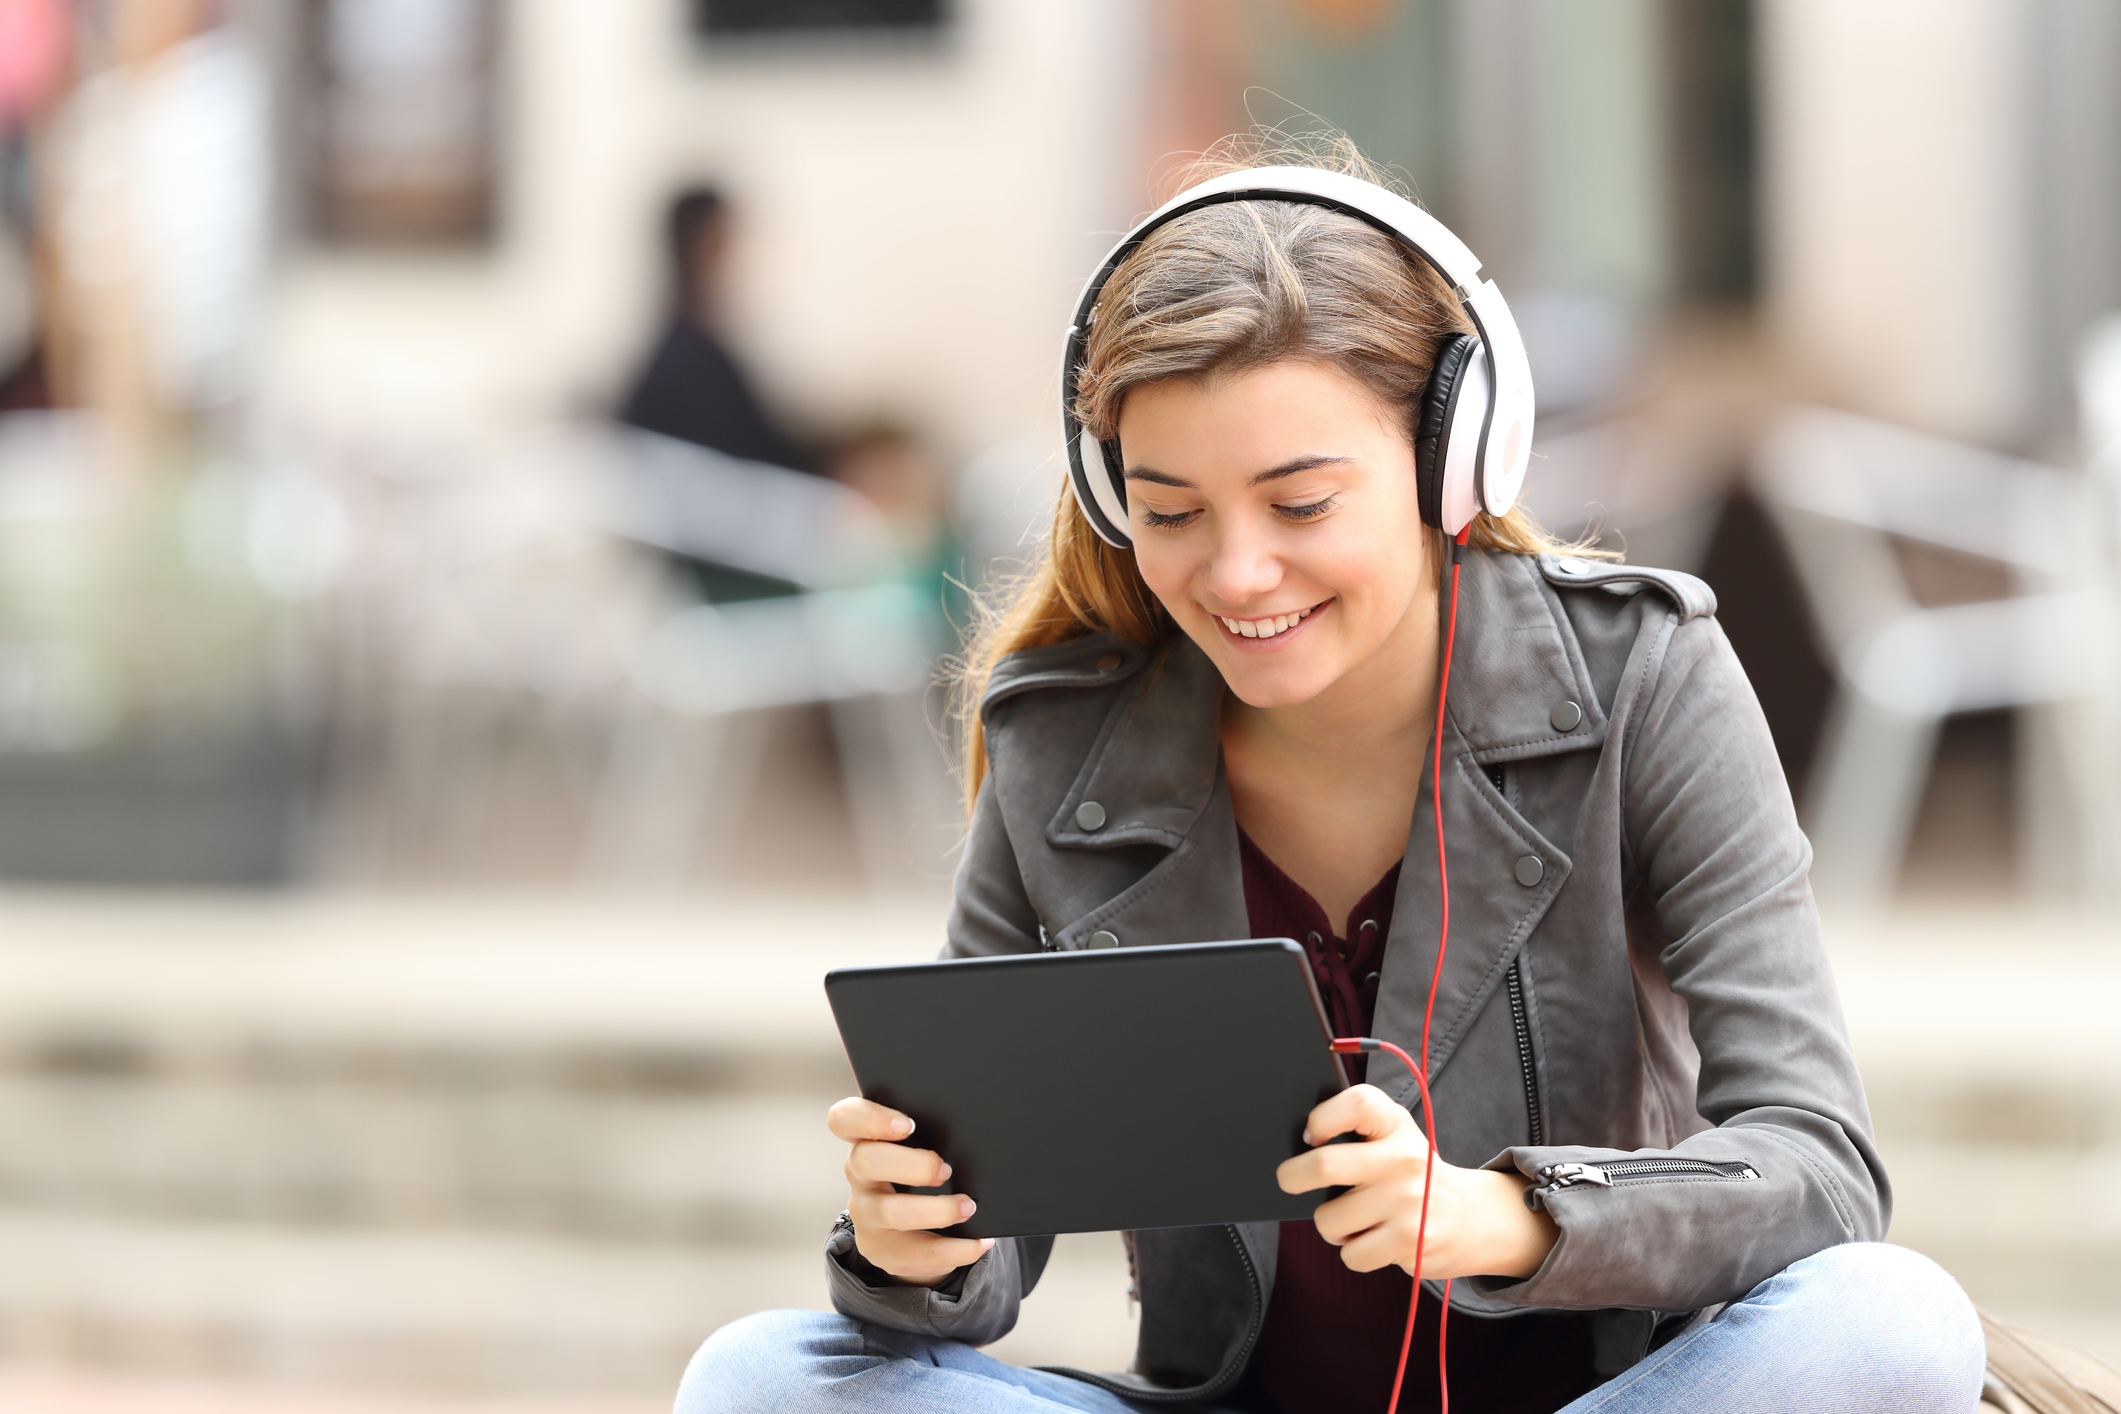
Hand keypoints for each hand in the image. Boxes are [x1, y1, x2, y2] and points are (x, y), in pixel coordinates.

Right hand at [828, 1097, 993, 1285]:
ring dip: (936, 1211)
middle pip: (865, 1161)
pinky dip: (953, 1250)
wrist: (908, 1226)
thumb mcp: (918, 1147)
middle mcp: (857, 1174)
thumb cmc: (920, 1170)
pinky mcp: (879, 1249)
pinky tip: (977, 1243)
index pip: (844, 1119)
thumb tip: (975, 1130)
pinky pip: (914, 1254)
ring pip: (890, 1212)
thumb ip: (931, 1133)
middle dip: (912, 1165)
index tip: (908, 1125)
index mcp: (864, 1139)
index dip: (870, 1119)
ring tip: (968, 1207)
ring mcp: (864, 1214)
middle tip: (946, 1170)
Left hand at [1275, 1084, 1557, 1279]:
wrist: (1475, 1218)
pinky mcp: (1410, 1241)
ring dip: (1330, 1226)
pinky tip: (1374, 1240)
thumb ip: (1355, 1134)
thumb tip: (1298, 1153)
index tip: (1312, 1136)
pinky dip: (1354, 1252)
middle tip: (1291, 1180)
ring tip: (1354, 1219)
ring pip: (1329, 1220)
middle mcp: (1403, 1158)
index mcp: (1396, 1125)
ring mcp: (1408, 1201)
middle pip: (1325, 1165)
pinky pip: (1351, 1254)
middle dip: (1293, 1177)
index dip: (1322, 1118)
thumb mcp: (1394, 1139)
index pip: (1356, 1103)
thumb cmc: (1413, 1176)